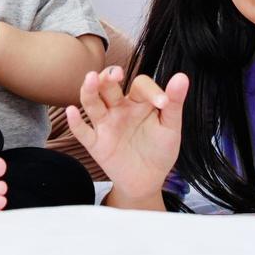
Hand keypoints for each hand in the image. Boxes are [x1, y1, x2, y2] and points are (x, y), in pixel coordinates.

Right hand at [65, 66, 188, 203]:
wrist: (148, 181)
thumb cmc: (159, 150)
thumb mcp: (171, 127)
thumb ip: (174, 103)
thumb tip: (182, 77)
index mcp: (138, 102)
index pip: (140, 85)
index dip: (150, 90)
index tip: (163, 102)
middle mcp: (119, 109)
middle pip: (108, 87)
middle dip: (109, 77)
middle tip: (115, 73)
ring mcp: (106, 125)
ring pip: (92, 103)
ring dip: (90, 91)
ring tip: (91, 79)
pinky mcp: (96, 144)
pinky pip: (83, 132)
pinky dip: (75, 122)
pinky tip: (72, 111)